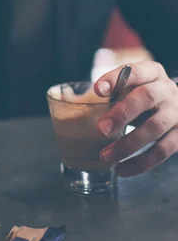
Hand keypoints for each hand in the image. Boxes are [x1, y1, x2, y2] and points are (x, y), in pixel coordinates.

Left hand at [95, 62, 177, 176]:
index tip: (97, 90)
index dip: (115, 79)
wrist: (176, 109)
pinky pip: (162, 151)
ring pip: (154, 127)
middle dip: (122, 113)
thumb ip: (113, 93)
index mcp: (153, 73)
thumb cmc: (144, 98)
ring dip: (128, 144)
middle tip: (101, 128)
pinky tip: (122, 169)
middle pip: (146, 97)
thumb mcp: (132, 88)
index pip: (135, 71)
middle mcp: (166, 90)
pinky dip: (140, 163)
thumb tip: (73, 103)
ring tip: (106, 156)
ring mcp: (176, 114)